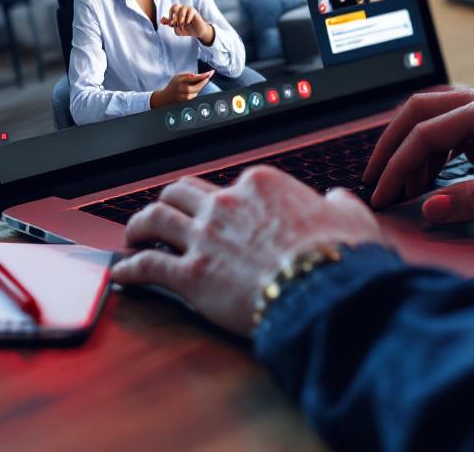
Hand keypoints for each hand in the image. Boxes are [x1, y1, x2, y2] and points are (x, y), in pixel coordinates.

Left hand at [112, 167, 386, 335]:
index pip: (230, 184)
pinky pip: (148, 266)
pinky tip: (123, 274)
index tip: (220, 213)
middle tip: (164, 213)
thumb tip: (336, 198)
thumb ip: (338, 203)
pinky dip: (131, 268)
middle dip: (170, 202)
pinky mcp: (191, 275)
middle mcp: (226, 203)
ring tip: (134, 235)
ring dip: (139, 225)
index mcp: (261, 185)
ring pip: (155, 218)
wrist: (324, 290)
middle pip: (181, 192)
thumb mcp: (350, 217)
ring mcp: (205, 237)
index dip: (223, 200)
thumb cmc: (341, 255)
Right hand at [149, 70, 213, 107]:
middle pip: (200, 85)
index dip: (205, 75)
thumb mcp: (178, 76)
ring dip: (200, 85)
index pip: (196, 78)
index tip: (211, 72)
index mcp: (181, 81)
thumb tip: (198, 75)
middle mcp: (184, 90)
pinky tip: (192, 88)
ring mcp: (187, 97)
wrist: (166, 98)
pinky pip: (196, 94)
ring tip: (195, 82)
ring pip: (198, 90)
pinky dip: (196, 90)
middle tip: (209, 74)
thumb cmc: (173, 85)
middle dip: (205, 80)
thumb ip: (188, 75)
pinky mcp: (188, 101)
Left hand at [161, 4, 214, 43]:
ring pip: (182, 9)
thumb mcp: (176, 28)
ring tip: (182, 24)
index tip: (171, 23)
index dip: (170, 16)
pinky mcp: (194, 11)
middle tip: (175, 22)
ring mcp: (188, 9)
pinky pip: (190, 12)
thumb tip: (161, 20)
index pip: (171, 9)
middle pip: (175, 6)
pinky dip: (187, 18)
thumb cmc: (186, 29)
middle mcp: (182, 8)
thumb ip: (169, 23)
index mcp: (177, 11)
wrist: (196, 32)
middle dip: (174, 14)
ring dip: (180, 18)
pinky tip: (188, 22)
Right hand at [362, 81, 473, 223]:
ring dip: (417, 144)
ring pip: (441, 113)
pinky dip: (441, 145)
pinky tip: (442, 171)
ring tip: (406, 181)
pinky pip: (462, 121)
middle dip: (392, 144)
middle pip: (423, 109)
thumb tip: (432, 207)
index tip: (383, 196)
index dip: (398, 166)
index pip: (427, 133)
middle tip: (375, 177)